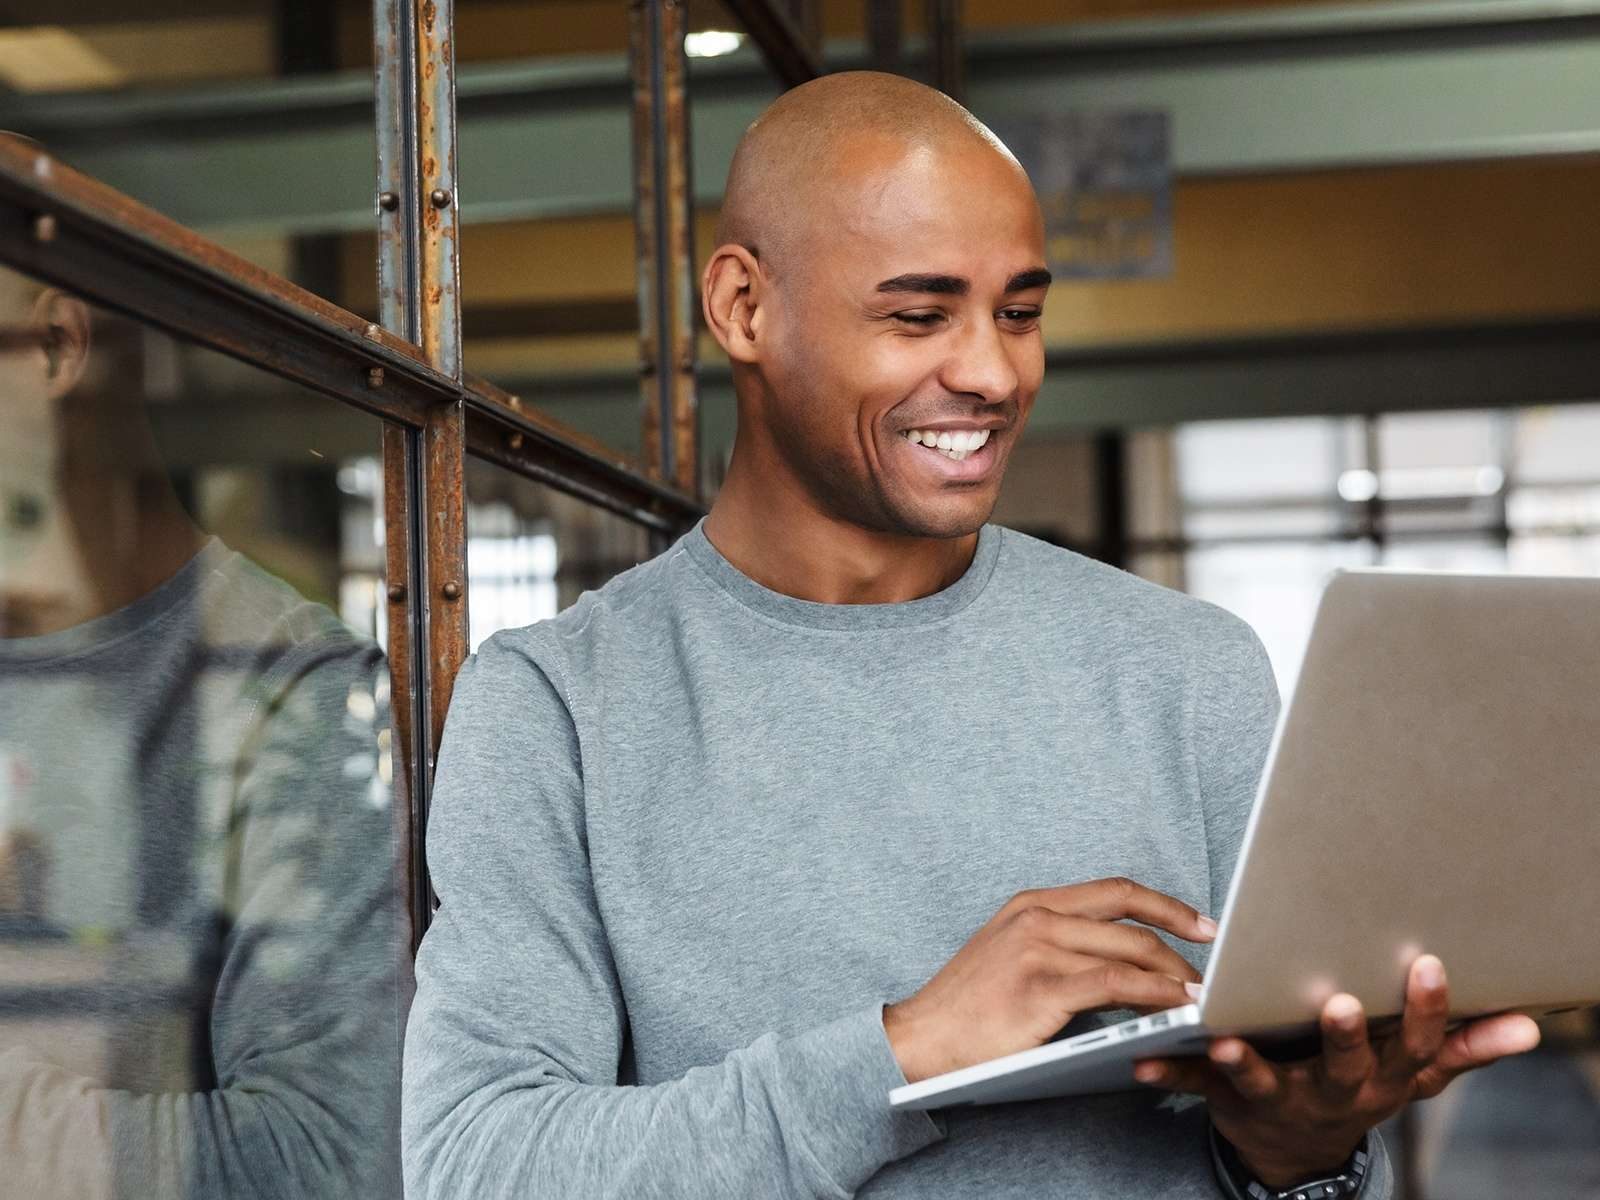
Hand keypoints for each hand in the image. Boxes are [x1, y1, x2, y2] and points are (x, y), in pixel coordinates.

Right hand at [884, 877, 1215, 1083]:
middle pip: (1130, 922)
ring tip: (1200, 997)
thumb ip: (1057, 944)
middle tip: (1211, 973)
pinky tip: (1173, 1006)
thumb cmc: (968, 1007)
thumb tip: (1119, 957)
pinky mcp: (1041, 988)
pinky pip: (1115, 985)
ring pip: (1129, 952)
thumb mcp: (1010, 954)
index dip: (1166, 905)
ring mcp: (1038, 950)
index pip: (1115, 891)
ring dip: (1174, 976)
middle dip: (1181, 946)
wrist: (922, 1037)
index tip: (1201, 924)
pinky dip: (1153, 993)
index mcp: (1032, 904)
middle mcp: (1037, 917)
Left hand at [1132, 954, 1541, 1186]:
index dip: (1423, 1008)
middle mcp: (1336, 1091)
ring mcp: (1281, 1098)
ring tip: (1223, 1041)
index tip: (1426, 964)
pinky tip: (1142, 1064)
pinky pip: (1195, 1090)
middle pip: (1345, 1065)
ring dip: (1245, 1063)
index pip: (1413, 1043)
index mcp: (1382, 1076)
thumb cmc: (1359, 1084)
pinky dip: (1169, 1076)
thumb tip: (1531, 1026)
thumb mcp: (1414, 1073)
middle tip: (1341, 1004)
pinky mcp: (1229, 1101)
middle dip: (1345, 1037)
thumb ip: (1465, 1046)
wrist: (1296, 1148)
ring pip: (1265, 1081)